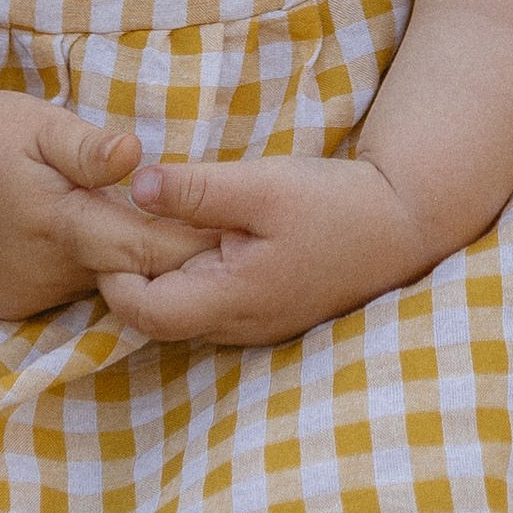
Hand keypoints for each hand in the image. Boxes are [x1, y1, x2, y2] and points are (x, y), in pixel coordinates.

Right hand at [0, 93, 218, 319]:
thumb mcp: (40, 124)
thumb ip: (87, 149)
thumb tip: (135, 155)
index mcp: (58, 224)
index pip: (144, 249)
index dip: (191, 245)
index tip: (235, 238)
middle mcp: (43, 271)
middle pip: (126, 274)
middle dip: (170, 260)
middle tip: (223, 242)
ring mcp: (22, 294)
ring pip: (98, 286)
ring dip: (125, 266)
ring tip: (171, 240)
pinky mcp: (8, 304)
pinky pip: (66, 292)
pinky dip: (86, 272)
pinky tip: (96, 245)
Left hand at [99, 150, 432, 346]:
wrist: (402, 225)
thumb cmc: (334, 204)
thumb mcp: (264, 186)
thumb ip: (196, 190)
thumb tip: (133, 187)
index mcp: (231, 300)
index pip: (140, 311)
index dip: (112, 272)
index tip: (110, 223)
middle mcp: (236, 327)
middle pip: (156, 315)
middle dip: (133, 270)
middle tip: (126, 216)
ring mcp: (253, 326)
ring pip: (182, 311)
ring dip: (163, 271)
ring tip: (160, 220)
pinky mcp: (266, 314)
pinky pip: (210, 304)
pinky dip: (192, 273)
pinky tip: (201, 234)